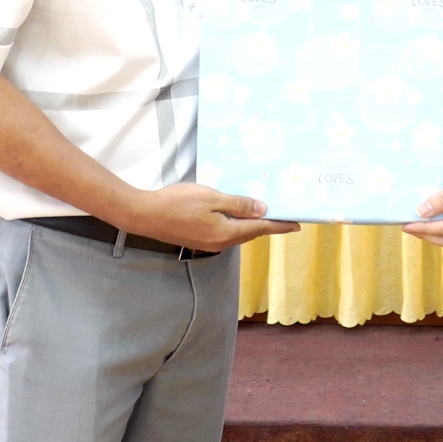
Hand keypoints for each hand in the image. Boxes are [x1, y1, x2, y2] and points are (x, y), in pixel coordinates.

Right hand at [116, 183, 298, 250]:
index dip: (280, 226)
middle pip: (251, 234)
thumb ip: (238, 204)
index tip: (297, 225)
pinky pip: (226, 233)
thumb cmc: (177, 203)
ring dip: (252, 226)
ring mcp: (209, 243)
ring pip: (238, 235)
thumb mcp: (211, 198)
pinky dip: (237, 225)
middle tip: (284, 217)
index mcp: (226, 233)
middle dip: (268, 226)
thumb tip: (262, 209)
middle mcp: (220, 243)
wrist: (145, 215)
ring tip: (264, 215)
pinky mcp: (199, 240)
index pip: (260, 229)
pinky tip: (236, 215)